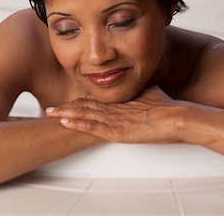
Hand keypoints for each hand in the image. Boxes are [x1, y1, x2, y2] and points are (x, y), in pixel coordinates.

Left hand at [46, 86, 185, 142]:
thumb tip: (140, 92)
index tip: (70, 102)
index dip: (80, 101)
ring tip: (50, 113)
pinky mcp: (115, 131)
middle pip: (83, 106)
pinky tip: (65, 122)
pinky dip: (76, 124)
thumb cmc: (165, 106)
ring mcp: (112, 119)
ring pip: (83, 115)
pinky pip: (91, 127)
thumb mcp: (150, 95)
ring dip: (65, 114)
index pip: (94, 100)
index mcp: (119, 100)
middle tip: (50, 108)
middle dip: (66, 107)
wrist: (174, 117)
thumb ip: (140, 94)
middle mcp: (113, 108)